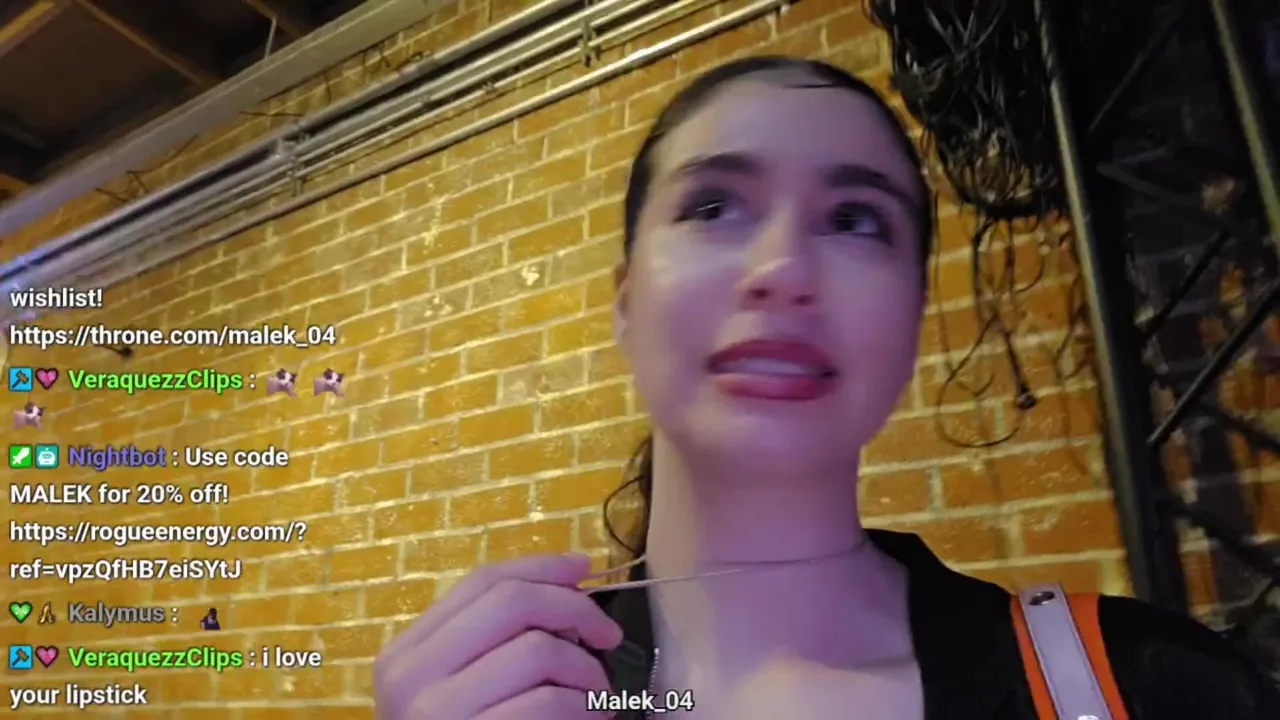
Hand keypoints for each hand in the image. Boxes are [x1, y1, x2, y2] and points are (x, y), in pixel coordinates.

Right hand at [373, 553, 622, 718]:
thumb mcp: (456, 690)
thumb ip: (493, 644)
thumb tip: (569, 586)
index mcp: (407, 653)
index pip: (481, 582)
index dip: (541, 568)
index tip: (585, 568)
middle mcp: (411, 677)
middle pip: (511, 603)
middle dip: (575, 609)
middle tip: (608, 636)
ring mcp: (436, 715)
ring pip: (537, 651)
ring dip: (586, 671)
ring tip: (597, 697)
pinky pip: (549, 704)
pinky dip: (584, 707)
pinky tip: (590, 719)